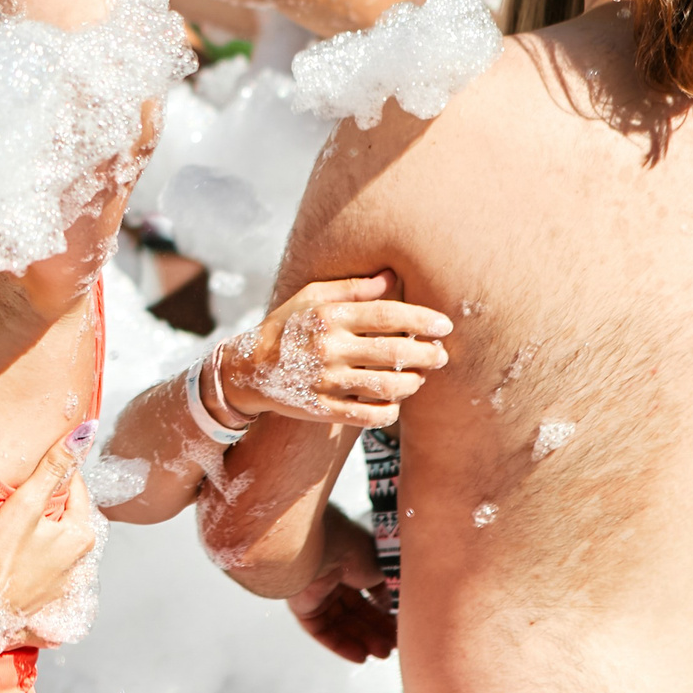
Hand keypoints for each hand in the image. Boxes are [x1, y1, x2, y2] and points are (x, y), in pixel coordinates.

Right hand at [0, 422, 98, 616]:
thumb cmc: (0, 556)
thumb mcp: (26, 503)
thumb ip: (54, 467)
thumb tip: (85, 433)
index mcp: (80, 536)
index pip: (77, 490)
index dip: (57, 473)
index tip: (38, 467)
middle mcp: (78, 562)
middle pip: (68, 519)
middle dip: (51, 505)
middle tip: (23, 496)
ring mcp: (62, 586)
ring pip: (58, 547)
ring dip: (44, 535)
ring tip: (18, 528)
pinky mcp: (45, 603)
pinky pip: (46, 576)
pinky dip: (37, 566)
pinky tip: (19, 562)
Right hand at [219, 272, 450, 429]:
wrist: (247, 368)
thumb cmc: (286, 326)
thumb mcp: (311, 297)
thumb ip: (352, 288)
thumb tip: (392, 277)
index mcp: (329, 317)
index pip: (386, 315)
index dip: (421, 320)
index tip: (445, 325)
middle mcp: (329, 348)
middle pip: (394, 352)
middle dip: (428, 354)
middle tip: (441, 355)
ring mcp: (326, 381)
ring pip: (387, 386)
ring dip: (414, 383)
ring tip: (420, 378)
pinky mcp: (322, 409)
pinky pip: (368, 415)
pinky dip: (390, 411)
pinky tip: (395, 402)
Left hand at [287, 506, 393, 662]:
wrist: (324, 547)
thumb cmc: (353, 549)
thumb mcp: (380, 568)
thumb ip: (386, 590)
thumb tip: (390, 609)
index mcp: (351, 566)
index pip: (368, 598)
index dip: (383, 615)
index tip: (399, 630)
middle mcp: (333, 580)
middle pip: (356, 614)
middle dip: (375, 632)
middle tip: (392, 648)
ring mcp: (317, 594)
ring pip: (341, 625)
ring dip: (362, 641)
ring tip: (382, 654)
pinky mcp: (303, 607)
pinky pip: (322, 632)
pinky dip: (341, 645)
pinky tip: (360, 656)